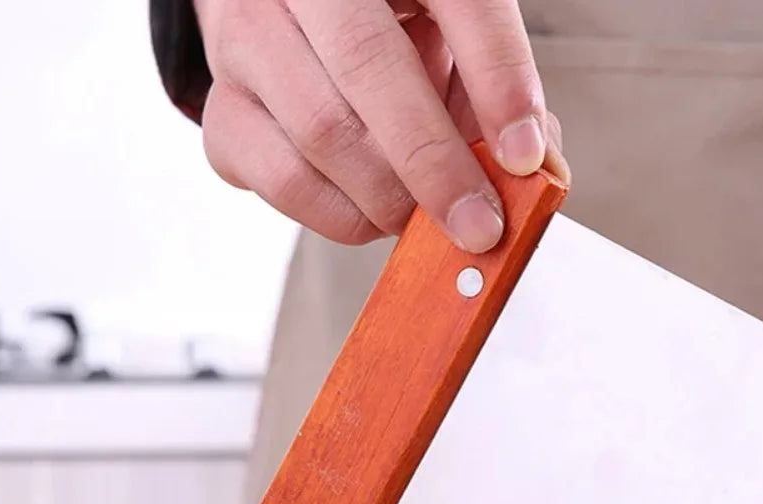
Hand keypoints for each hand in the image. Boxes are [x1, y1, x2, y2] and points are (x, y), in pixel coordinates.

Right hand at [194, 0, 566, 252]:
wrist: (294, 16)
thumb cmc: (383, 24)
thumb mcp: (447, 30)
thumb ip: (491, 86)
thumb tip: (537, 171)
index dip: (497, 79)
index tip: (525, 157)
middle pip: (370, 68)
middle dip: (435, 166)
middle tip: (477, 224)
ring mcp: (247, 38)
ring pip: (321, 133)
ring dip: (389, 198)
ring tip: (423, 217)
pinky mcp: (224, 107)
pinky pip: (282, 179)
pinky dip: (340, 215)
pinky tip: (369, 211)